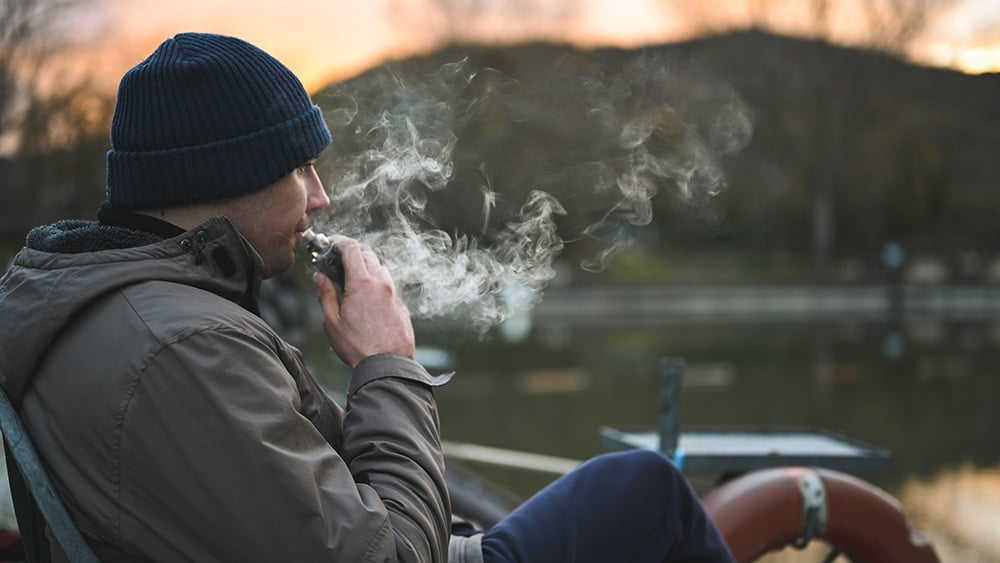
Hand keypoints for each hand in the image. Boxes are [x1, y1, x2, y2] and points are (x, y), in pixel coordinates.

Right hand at [311, 236, 415, 367]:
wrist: (389, 366)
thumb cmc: (358, 348)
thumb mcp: (332, 322)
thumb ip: (325, 295)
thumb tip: (319, 277)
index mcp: (362, 284)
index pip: (352, 249)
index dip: (339, 241)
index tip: (330, 243)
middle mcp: (382, 284)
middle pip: (367, 256)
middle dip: (352, 257)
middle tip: (337, 267)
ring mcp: (394, 295)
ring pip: (381, 270)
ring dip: (366, 270)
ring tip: (352, 285)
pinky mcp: (402, 306)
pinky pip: (389, 287)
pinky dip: (377, 286)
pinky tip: (367, 302)